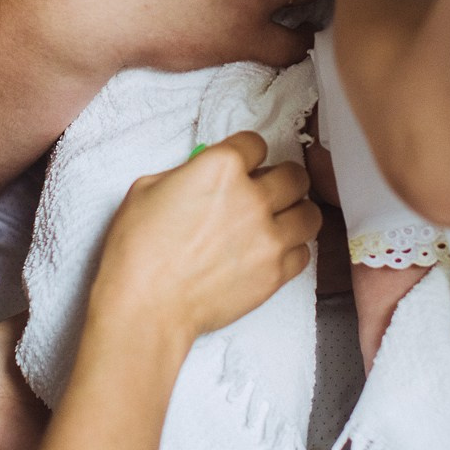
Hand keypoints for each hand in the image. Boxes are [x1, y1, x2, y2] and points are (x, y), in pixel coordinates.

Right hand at [90, 131, 320, 345]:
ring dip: (295, 213)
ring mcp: (269, 237)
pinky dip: (291, 251)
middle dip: (282, 180)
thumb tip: (203, 177)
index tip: (244, 165)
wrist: (145, 306)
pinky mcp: (275, 273)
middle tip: (269, 191)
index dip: (248, 154)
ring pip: (310, 213)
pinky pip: (303, 254)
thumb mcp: (148, 188)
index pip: (256, 144)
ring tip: (279, 222)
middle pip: (295, 175)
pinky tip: (271, 252)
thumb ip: (188, 174)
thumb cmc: (138, 251)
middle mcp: (253, 197)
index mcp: (221, 167)